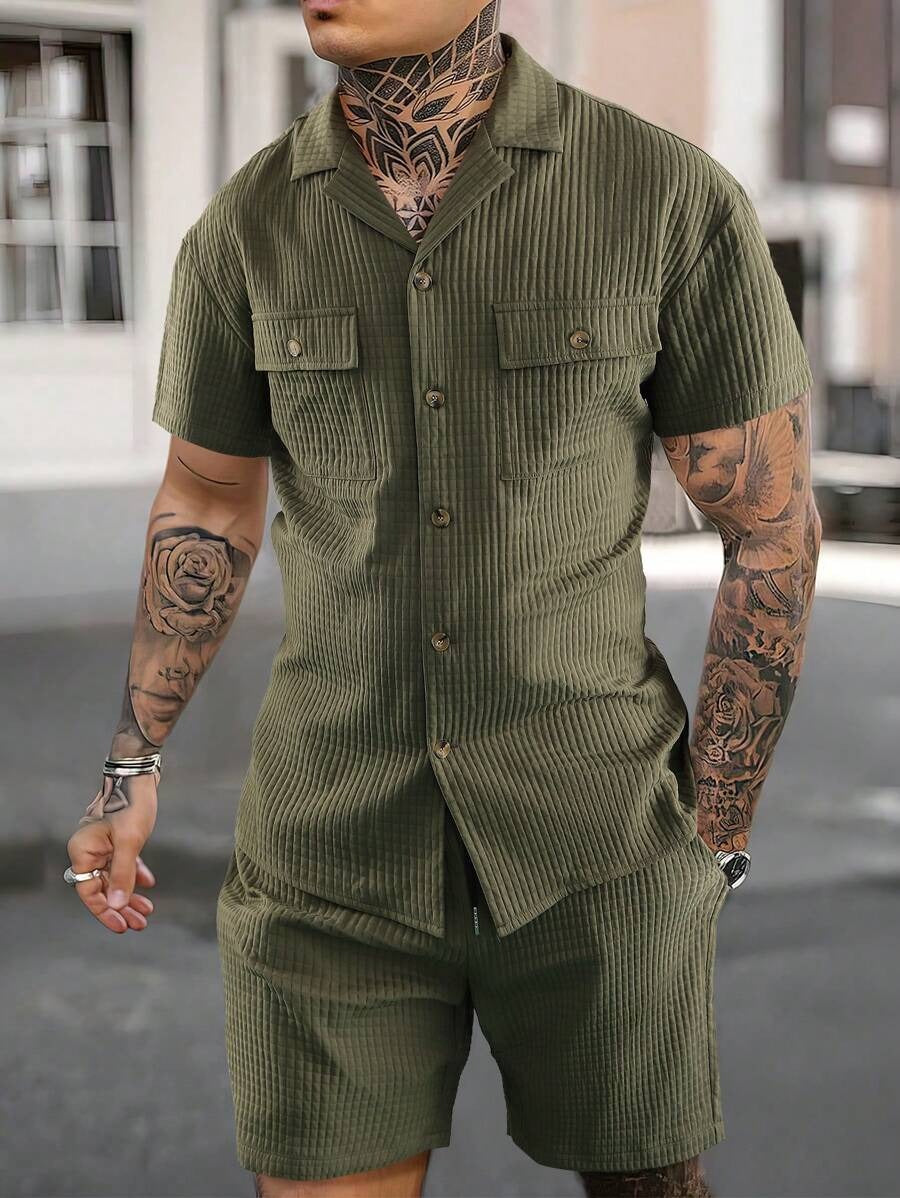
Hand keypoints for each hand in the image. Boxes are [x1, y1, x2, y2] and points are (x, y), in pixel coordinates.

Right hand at [66, 772, 158, 933]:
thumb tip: (117, 906)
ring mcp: (101, 844)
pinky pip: (122, 864)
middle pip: (102, 887)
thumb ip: (123, 875)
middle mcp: (87, 850)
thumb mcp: (130, 842)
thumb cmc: (131, 803)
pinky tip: (148, 885)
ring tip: (147, 911)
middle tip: (140, 924)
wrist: (138, 773)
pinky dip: (134, 875)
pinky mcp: (115, 838)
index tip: (123, 926)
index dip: (106, 912)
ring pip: (113, 878)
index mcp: (82, 851)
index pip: (89, 892)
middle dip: (121, 907)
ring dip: (129, 894)